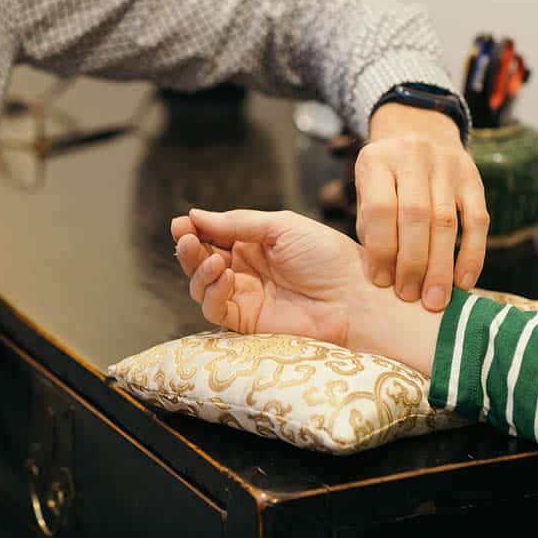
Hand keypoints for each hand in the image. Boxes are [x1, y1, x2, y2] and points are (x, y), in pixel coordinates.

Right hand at [170, 209, 441, 375]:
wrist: (354, 298)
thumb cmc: (327, 257)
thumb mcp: (281, 227)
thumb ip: (237, 223)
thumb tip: (194, 215)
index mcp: (255, 243)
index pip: (213, 235)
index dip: (195, 229)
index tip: (183, 222)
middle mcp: (246, 270)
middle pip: (201, 260)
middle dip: (189, 248)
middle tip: (185, 237)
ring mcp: (245, 297)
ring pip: (202, 285)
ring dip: (198, 269)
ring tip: (213, 259)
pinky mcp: (246, 322)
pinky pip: (214, 309)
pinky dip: (211, 292)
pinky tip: (225, 276)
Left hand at [361, 104, 488, 311]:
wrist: (417, 130)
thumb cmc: (385, 176)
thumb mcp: (366, 190)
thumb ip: (370, 227)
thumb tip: (381, 277)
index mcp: (376, 160)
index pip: (380, 208)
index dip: (381, 249)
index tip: (381, 282)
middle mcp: (412, 157)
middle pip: (416, 216)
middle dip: (413, 263)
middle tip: (411, 297)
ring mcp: (447, 165)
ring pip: (447, 221)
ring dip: (441, 266)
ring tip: (435, 300)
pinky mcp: (473, 177)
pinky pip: (478, 220)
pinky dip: (472, 254)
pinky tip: (464, 282)